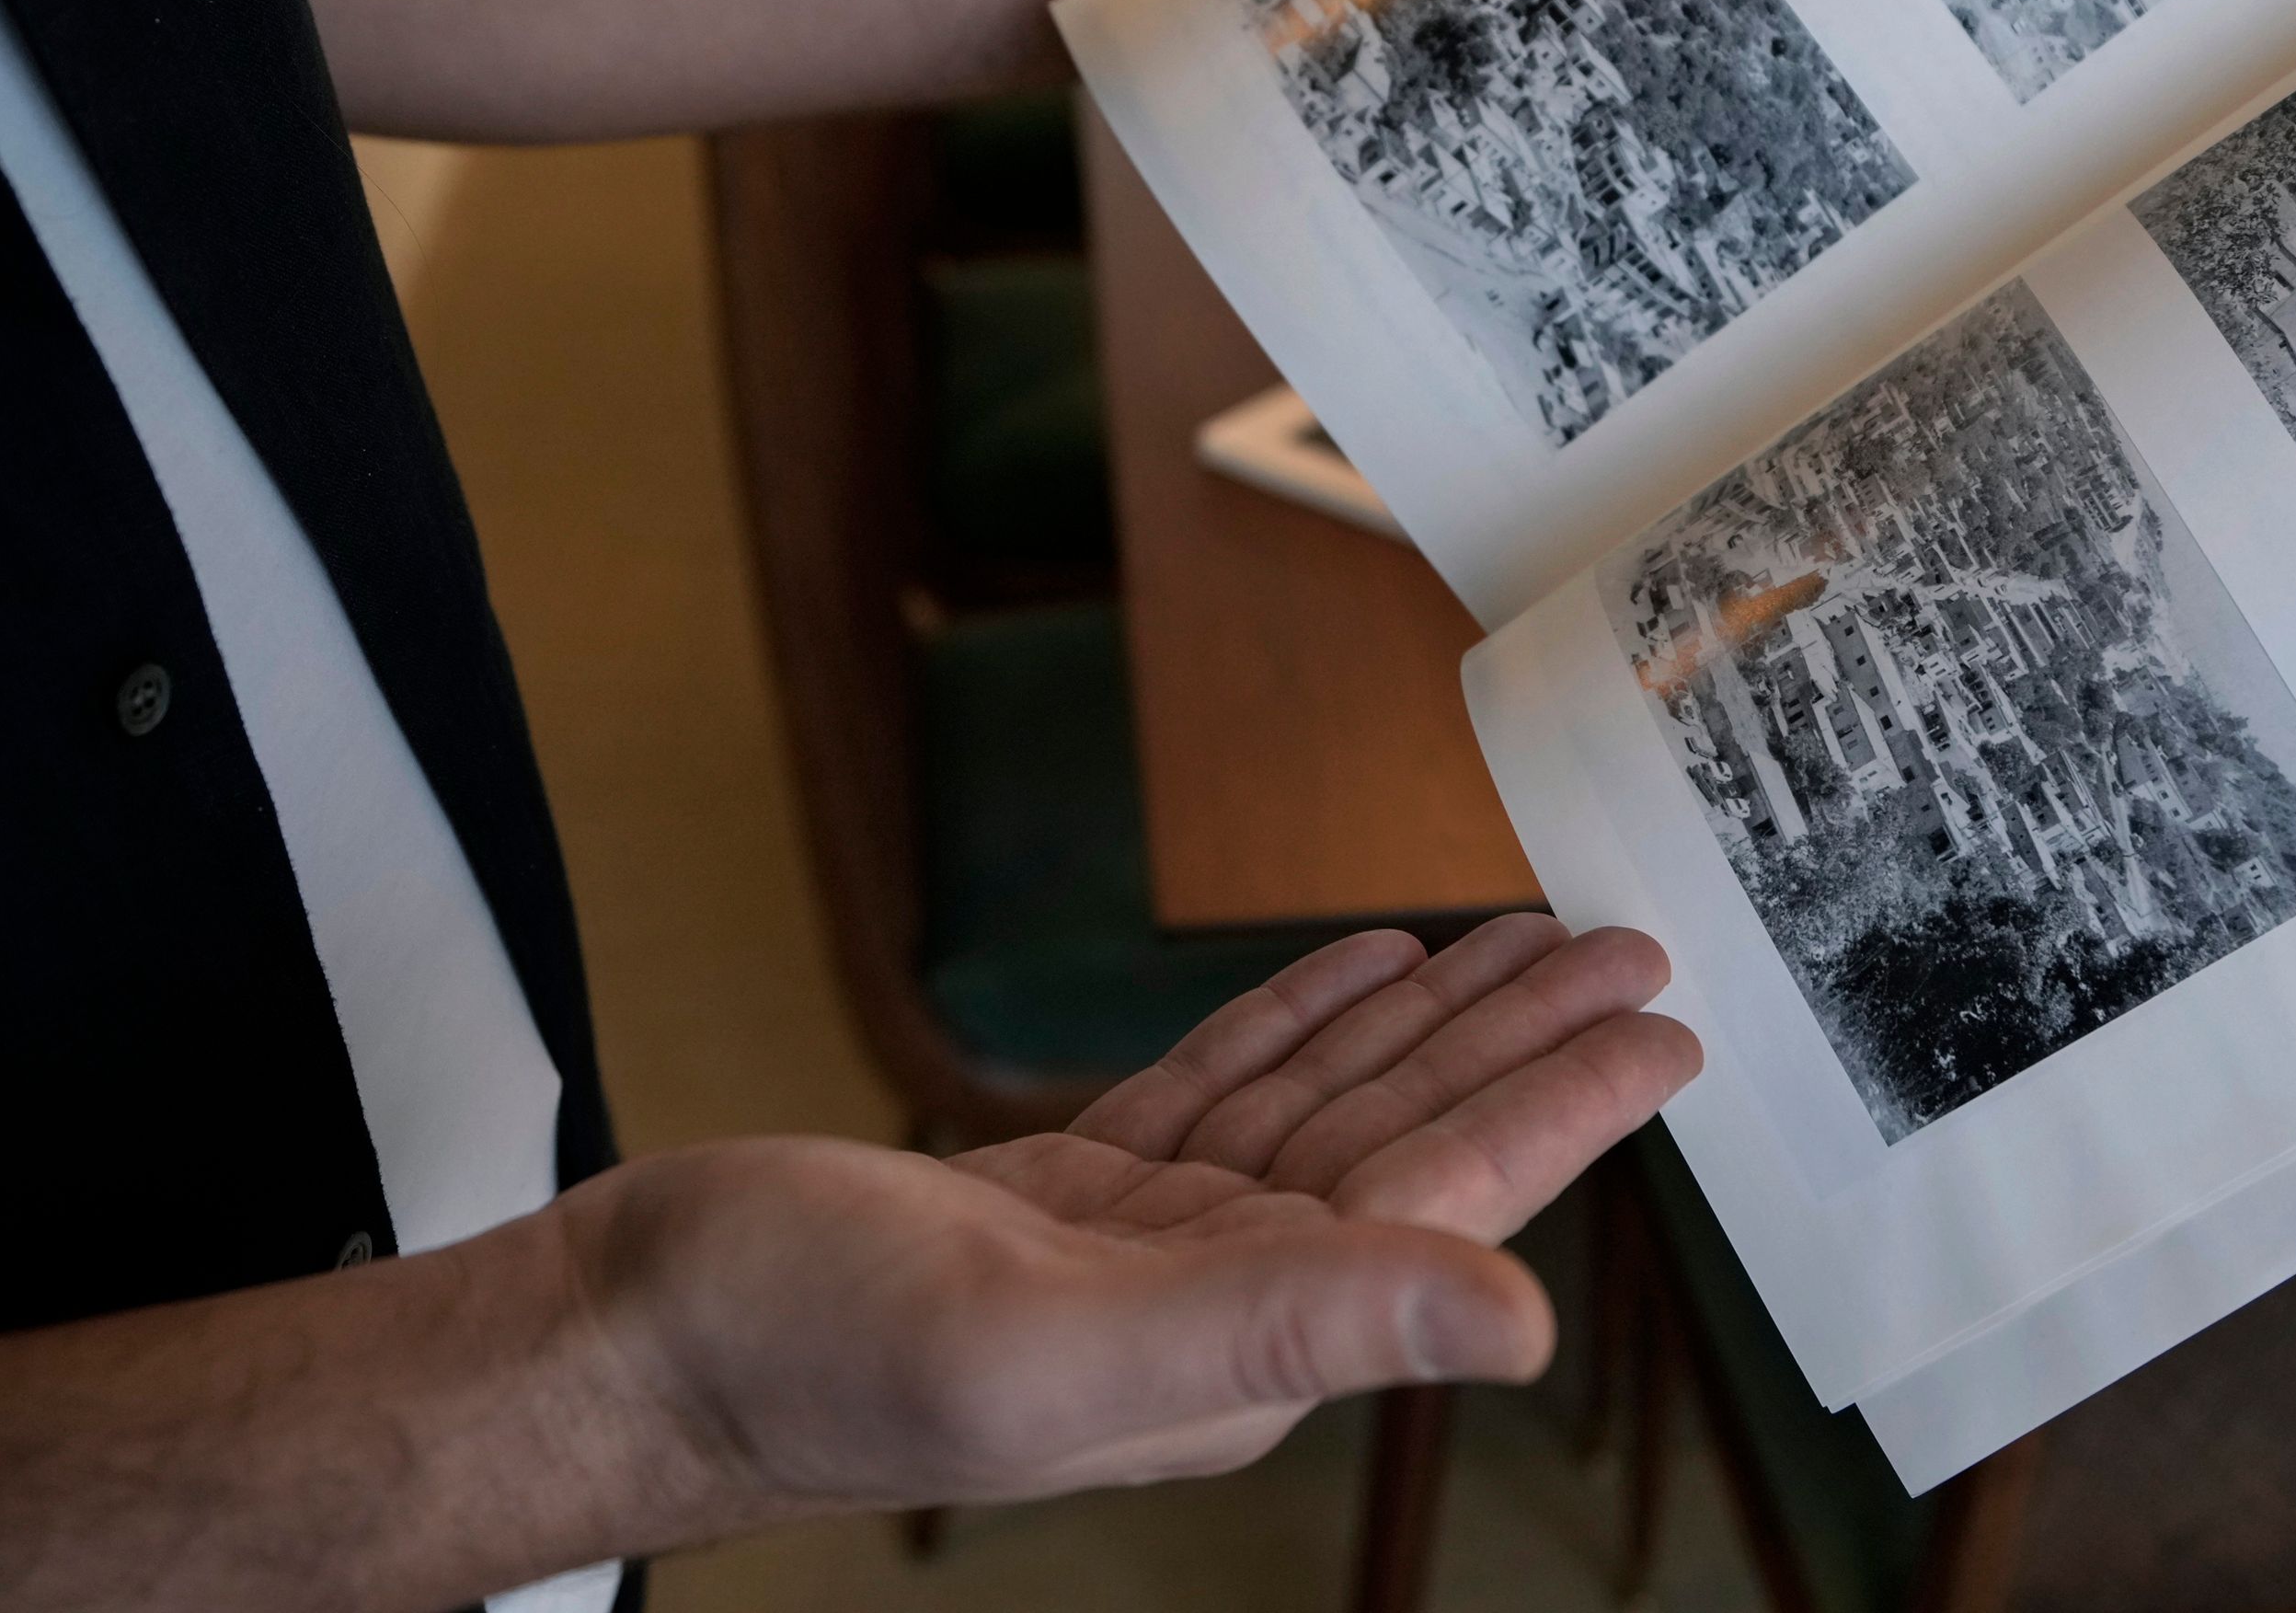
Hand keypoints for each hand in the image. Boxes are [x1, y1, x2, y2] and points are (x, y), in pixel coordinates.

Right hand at [562, 919, 1695, 1523]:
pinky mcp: (1062, 1196)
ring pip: (1323, 1106)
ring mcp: (1141, 1245)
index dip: (1561, 1107)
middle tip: (1621, 948)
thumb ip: (1302, 1320)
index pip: (1449, 1200)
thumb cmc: (816, 1355)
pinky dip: (1295, 1024)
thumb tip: (1523, 1327)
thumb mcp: (1066, 1342)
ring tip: (1516, 941)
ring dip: (1422, 1021)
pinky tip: (1359, 968)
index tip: (1661, 1029)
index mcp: (1245, 1342)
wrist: (634, 1337)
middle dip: (1517, 1041)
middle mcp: (1215, 1299)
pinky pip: (1220, 1092)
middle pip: (1408, 1139)